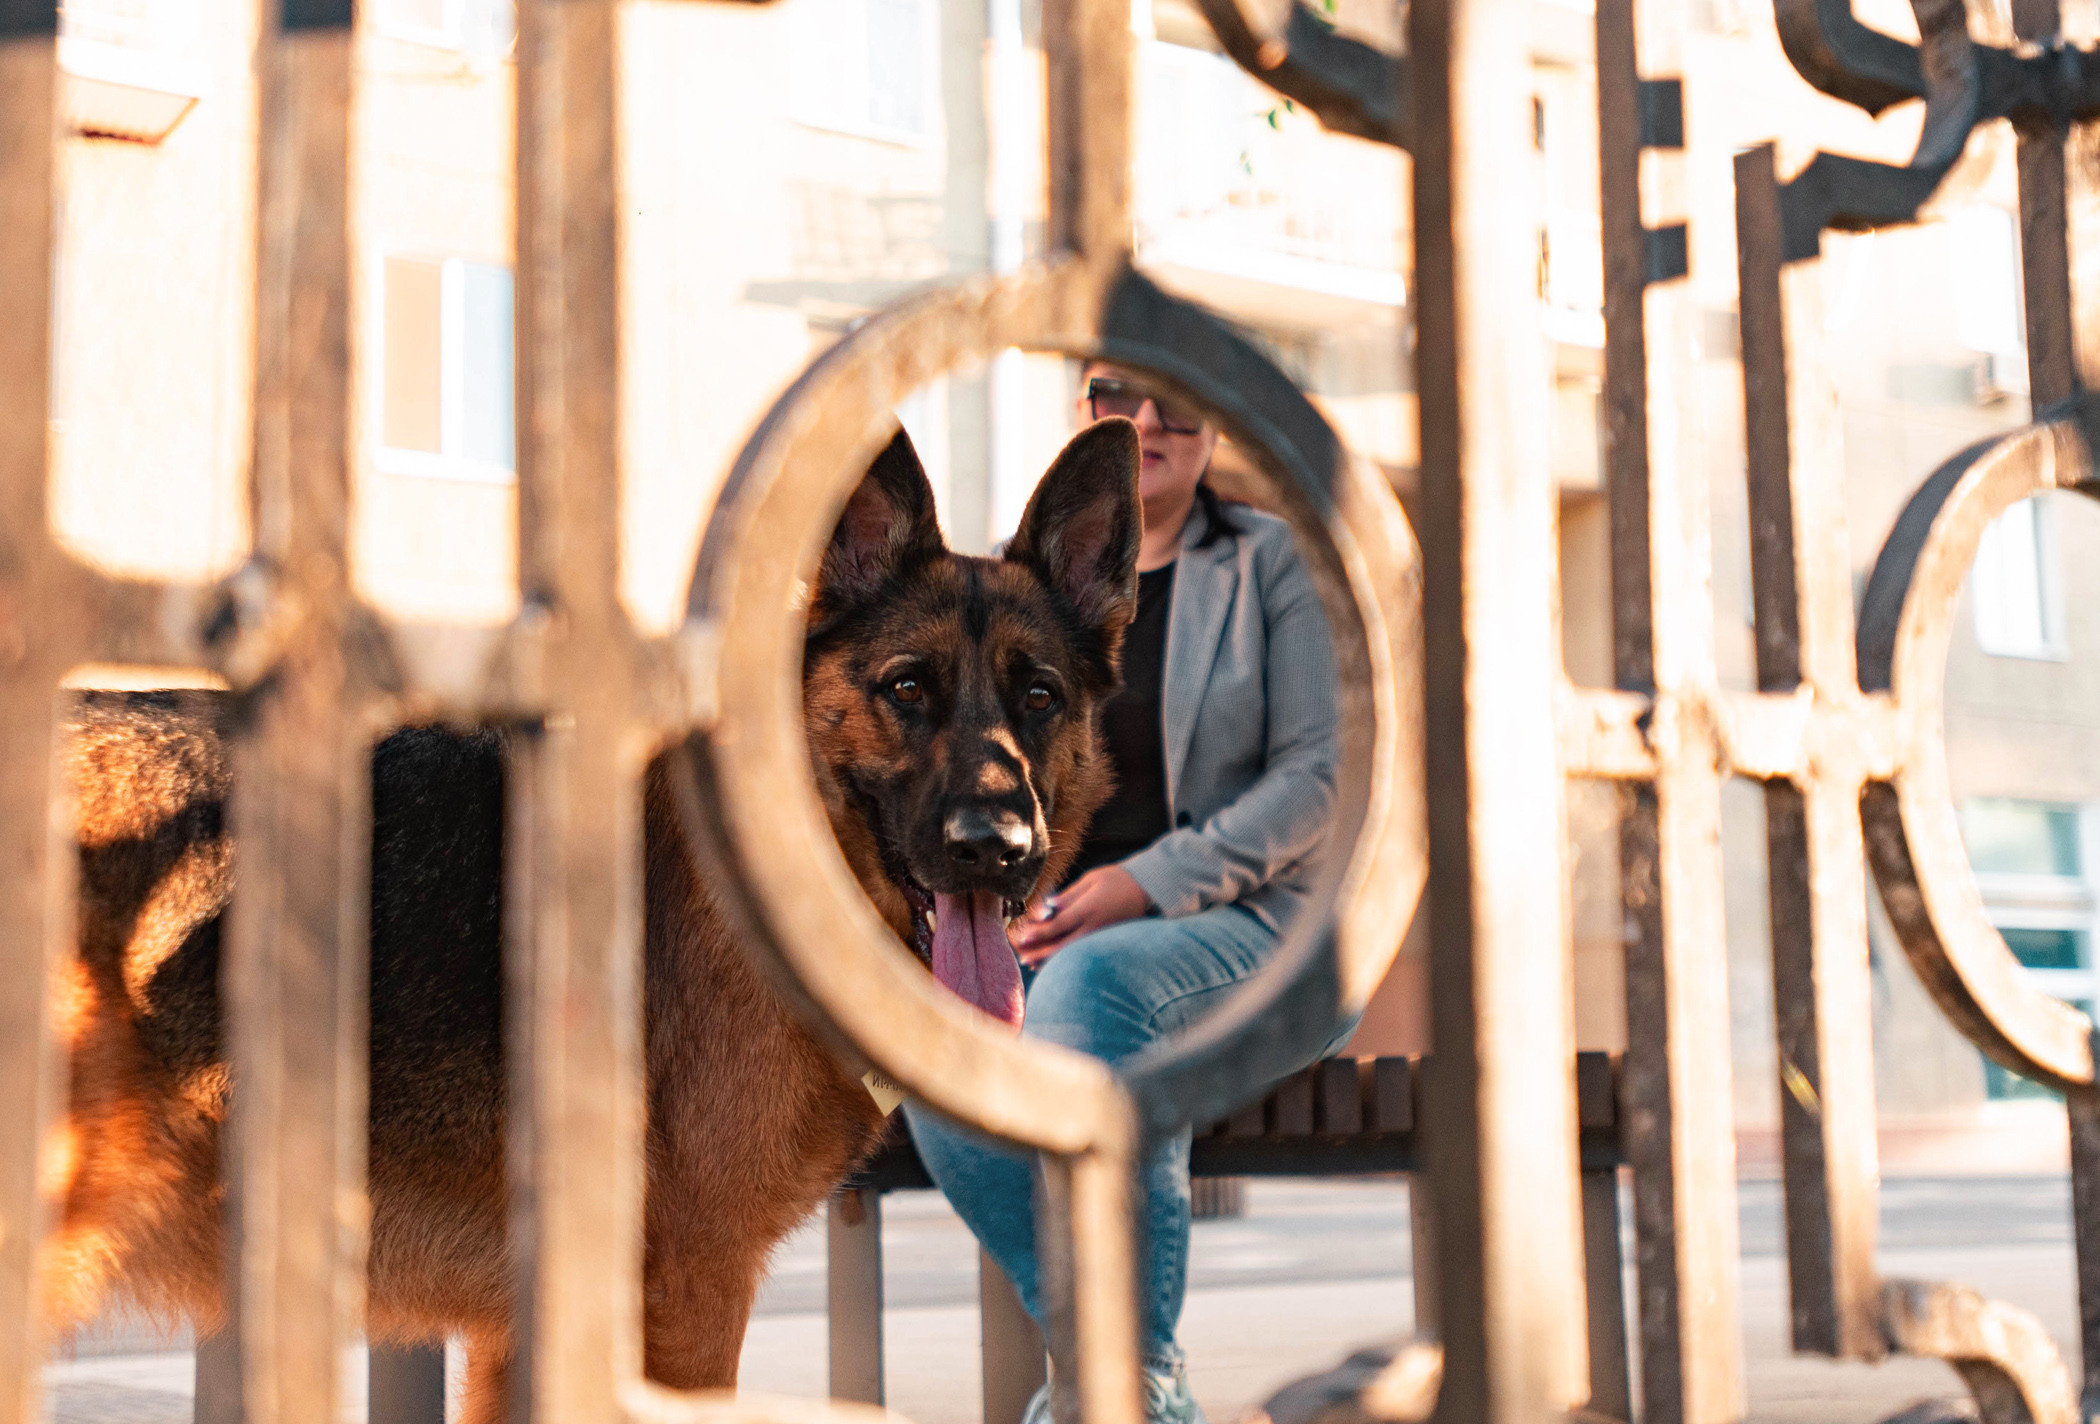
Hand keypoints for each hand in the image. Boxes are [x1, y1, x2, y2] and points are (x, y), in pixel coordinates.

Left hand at [1011, 866, 1150, 965]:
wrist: (1146, 891)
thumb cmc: (1116, 879)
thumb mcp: (1091, 880)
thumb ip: (1069, 896)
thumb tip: (1048, 908)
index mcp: (1088, 909)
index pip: (1059, 925)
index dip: (1038, 933)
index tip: (1022, 937)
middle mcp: (1093, 926)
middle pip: (1061, 945)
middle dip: (1038, 951)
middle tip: (1020, 954)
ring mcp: (1099, 937)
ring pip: (1070, 953)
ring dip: (1048, 959)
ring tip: (1030, 962)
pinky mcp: (1103, 941)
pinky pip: (1079, 953)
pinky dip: (1063, 958)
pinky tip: (1051, 962)